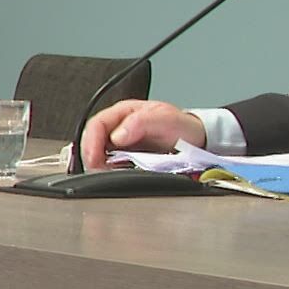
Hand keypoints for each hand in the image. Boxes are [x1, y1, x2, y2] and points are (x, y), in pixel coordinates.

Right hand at [78, 99, 206, 171]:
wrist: (196, 139)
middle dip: (92, 157)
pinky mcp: (127, 157)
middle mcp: (120, 126)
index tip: (94, 159)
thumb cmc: (182, 125)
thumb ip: (141, 123)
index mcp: (124, 112)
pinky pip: (112, 165)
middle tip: (99, 171)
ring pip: (100, 155)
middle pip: (93, 141)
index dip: (91, 142)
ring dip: (100, 166)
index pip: (97, 124)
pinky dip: (110, 172)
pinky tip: (117, 176)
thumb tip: (118, 135)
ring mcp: (123, 143)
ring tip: (107, 174)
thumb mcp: (165, 119)